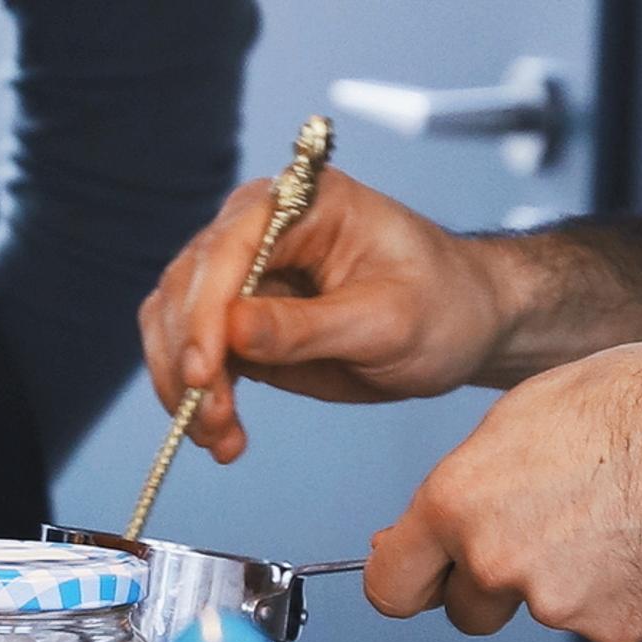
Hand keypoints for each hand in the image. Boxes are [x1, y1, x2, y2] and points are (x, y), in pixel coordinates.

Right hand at [137, 168, 517, 461]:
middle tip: (211, 422)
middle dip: (189, 360)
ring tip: (218, 439)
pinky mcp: (240, 322)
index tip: (203, 373)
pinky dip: (196, 399)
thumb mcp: (388, 321)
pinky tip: (222, 436)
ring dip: (183, 387)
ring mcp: (244, 275)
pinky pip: (195, 357)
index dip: (204, 313)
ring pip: (176, 325)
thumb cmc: (443, 304)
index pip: (227, 249)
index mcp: (300, 201)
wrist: (465, 327)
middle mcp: (258, 227)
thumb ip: (307, 328)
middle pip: (186, 287)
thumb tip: (232, 332)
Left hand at [360, 328, 641, 641]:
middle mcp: (495, 563)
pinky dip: (623, 592)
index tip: (425, 577)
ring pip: (544, 612)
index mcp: (455, 506)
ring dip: (569, 582)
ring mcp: (557, 605)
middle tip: (546, 532)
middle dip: (494, 586)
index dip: (410, 582)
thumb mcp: (513, 424)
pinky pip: (604, 620)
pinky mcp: (615, 628)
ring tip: (612, 516)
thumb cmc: (623, 405)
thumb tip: (432, 538)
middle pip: (467, 612)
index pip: (389, 588)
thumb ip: (462, 495)